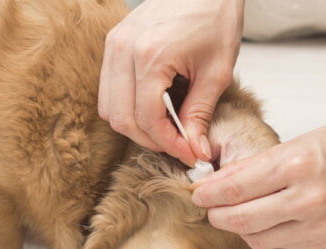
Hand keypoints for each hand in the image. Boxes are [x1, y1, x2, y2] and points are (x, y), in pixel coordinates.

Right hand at [99, 0, 243, 165]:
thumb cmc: (215, 17)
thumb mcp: (216, 71)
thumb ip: (200, 114)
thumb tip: (195, 150)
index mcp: (150, 56)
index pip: (148, 120)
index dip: (169, 144)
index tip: (190, 154)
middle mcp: (123, 51)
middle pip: (122, 119)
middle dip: (151, 140)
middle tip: (179, 146)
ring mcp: (113, 46)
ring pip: (109, 108)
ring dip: (136, 126)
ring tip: (166, 131)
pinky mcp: (113, 44)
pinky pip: (109, 90)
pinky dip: (127, 107)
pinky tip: (154, 109)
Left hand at [191, 121, 325, 248]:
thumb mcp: (298, 143)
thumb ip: (256, 165)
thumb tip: (217, 181)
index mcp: (299, 165)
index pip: (236, 188)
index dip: (208, 194)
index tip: (196, 194)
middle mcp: (309, 199)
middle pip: (241, 220)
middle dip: (217, 215)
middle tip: (209, 207)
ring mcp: (319, 225)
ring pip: (256, 238)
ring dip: (239, 227)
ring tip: (238, 211)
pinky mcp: (325, 241)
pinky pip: (279, 243)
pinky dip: (265, 232)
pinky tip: (267, 217)